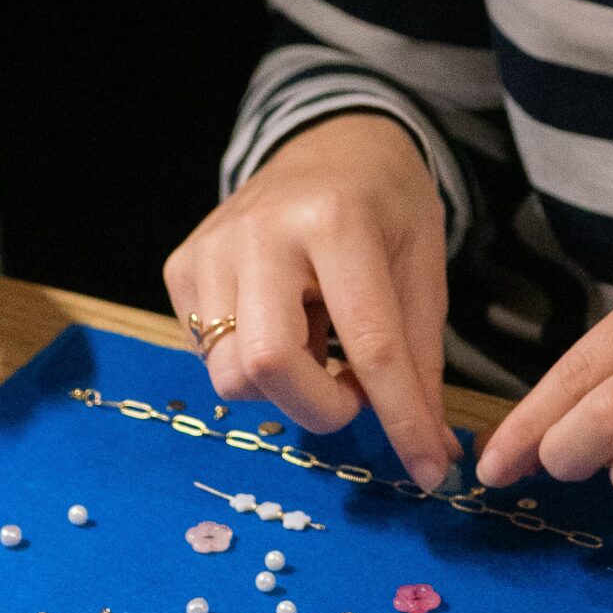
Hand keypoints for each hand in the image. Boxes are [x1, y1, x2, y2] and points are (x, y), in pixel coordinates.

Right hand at [164, 113, 457, 491]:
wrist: (329, 141)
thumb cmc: (385, 206)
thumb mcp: (423, 269)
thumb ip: (421, 361)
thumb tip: (432, 456)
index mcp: (336, 221)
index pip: (369, 343)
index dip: (400, 418)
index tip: (427, 471)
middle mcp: (260, 231)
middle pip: (267, 365)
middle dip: (317, 408)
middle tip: (352, 396)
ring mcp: (209, 248)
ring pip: (230, 374)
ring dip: (285, 387)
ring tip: (316, 343)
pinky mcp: (180, 266)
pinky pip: (207, 355)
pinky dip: (251, 362)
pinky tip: (281, 322)